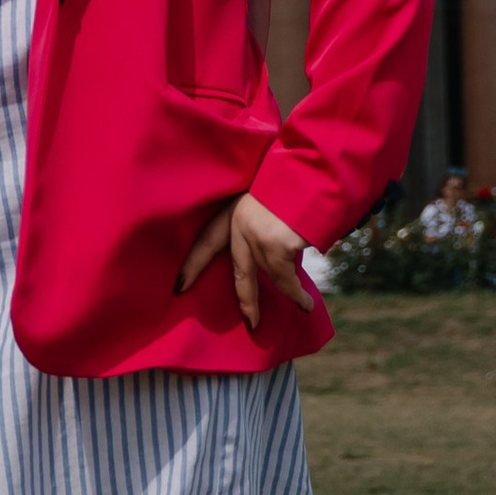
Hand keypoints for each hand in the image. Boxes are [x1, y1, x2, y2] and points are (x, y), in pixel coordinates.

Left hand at [177, 189, 317, 329]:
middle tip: (249, 322)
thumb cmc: (297, 182)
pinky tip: (306, 305)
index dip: (194, 264)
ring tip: (303, 305)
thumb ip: (260, 220)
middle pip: (239, 271)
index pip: (207, 239)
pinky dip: (298, 295)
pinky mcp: (275, 246)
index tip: (179, 286)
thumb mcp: (269, 197)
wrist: (316, 171)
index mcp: (234, 207)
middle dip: (245, 300)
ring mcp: (256, 235)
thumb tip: (269, 252)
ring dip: (288, 294)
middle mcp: (240, 221)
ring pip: (269, 277)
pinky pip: (286, 280)